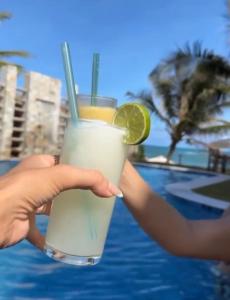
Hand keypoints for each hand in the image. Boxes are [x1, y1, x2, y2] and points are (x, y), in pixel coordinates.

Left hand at [0, 155, 119, 249]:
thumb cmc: (25, 188)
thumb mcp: (61, 175)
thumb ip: (88, 179)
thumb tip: (113, 190)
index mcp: (40, 165)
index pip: (65, 163)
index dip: (81, 167)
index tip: (99, 175)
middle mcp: (35, 182)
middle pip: (62, 185)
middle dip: (78, 191)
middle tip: (98, 196)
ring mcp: (31, 202)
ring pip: (54, 207)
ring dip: (67, 212)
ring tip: (88, 216)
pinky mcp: (28, 223)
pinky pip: (44, 231)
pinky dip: (54, 237)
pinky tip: (67, 240)